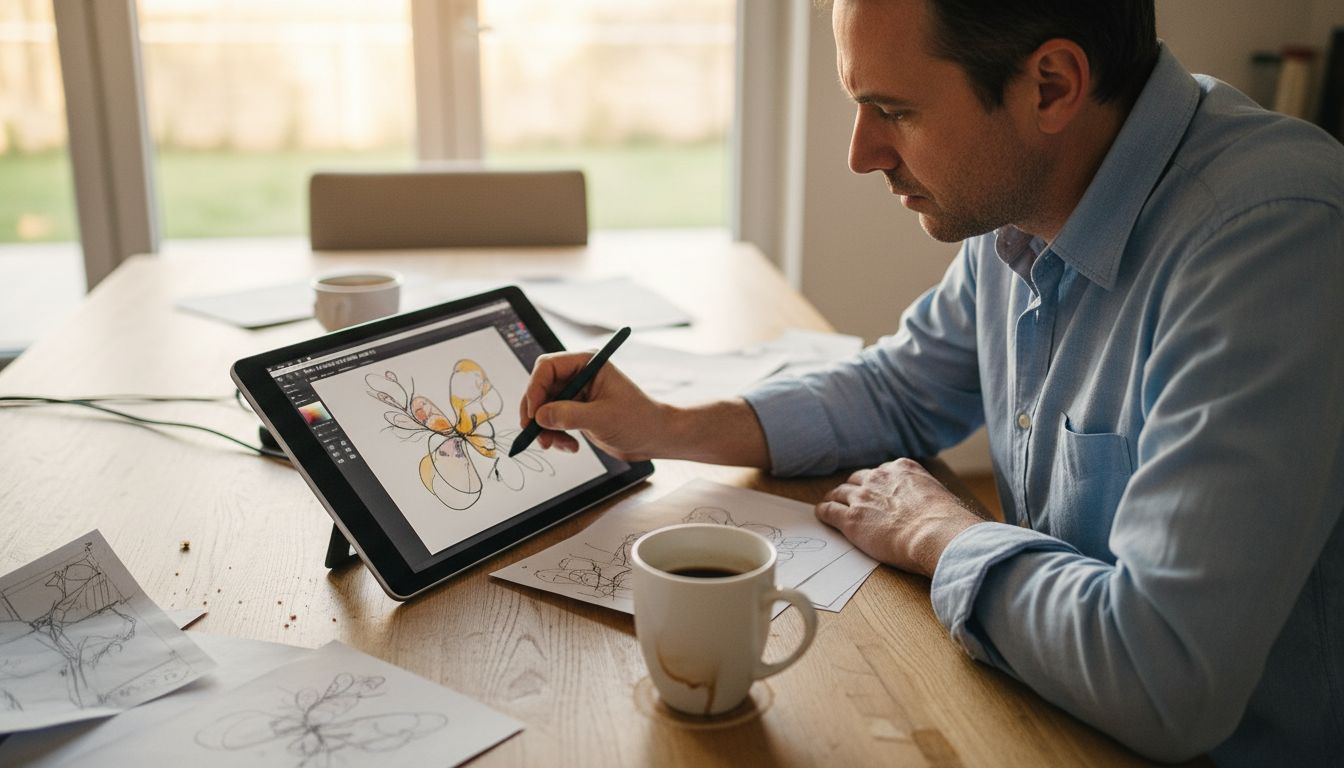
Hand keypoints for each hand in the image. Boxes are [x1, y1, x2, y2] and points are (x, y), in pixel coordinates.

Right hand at [519, 351, 670, 461]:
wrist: (654, 438)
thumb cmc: (639, 420)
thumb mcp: (602, 418)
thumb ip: (569, 415)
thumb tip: (540, 416)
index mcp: (587, 363)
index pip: (548, 367)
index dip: (535, 389)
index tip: (533, 413)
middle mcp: (579, 375)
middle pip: (541, 387)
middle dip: (536, 412)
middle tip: (535, 433)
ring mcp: (577, 394)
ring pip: (544, 407)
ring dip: (545, 428)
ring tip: (555, 444)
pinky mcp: (576, 411)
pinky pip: (553, 421)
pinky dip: (555, 435)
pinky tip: (570, 446)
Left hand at [815, 458, 985, 576]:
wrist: (935, 533)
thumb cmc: (946, 522)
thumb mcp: (939, 496)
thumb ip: (925, 496)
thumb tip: (930, 508)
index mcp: (902, 468)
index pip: (881, 472)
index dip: (874, 484)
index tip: (873, 491)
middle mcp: (879, 478)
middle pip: (857, 479)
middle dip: (853, 489)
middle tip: (850, 498)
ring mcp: (862, 497)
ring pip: (840, 493)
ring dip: (835, 498)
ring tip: (830, 504)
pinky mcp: (851, 519)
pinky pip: (829, 510)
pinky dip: (824, 512)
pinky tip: (822, 515)